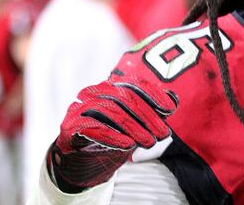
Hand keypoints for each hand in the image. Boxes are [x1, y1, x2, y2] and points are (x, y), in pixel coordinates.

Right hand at [47, 76, 177, 192]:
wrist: (82, 159)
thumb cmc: (113, 136)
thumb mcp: (136, 123)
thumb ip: (152, 110)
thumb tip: (174, 100)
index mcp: (111, 86)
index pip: (134, 84)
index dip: (154, 95)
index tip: (170, 110)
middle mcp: (94, 92)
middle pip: (124, 98)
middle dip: (148, 116)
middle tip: (163, 134)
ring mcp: (79, 108)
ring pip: (110, 112)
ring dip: (134, 128)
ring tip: (149, 142)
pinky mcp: (69, 126)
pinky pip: (92, 128)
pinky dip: (113, 136)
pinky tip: (128, 145)